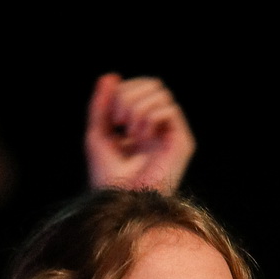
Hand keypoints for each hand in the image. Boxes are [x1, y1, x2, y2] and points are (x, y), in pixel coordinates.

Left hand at [85, 73, 195, 193]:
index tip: (111, 118)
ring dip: (138, 108)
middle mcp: (159, 128)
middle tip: (119, 121)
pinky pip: (170, 109)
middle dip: (129, 96)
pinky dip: (150, 117)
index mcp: (141, 126)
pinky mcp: (182, 142)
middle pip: (152, 85)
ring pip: (161, 93)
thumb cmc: (108, 178)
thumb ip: (101, 105)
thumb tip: (111, 76)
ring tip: (131, 133)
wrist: (120, 202)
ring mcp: (171, 134)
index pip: (139, 88)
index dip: (122, 92)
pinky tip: (142, 137)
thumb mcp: (97, 135)